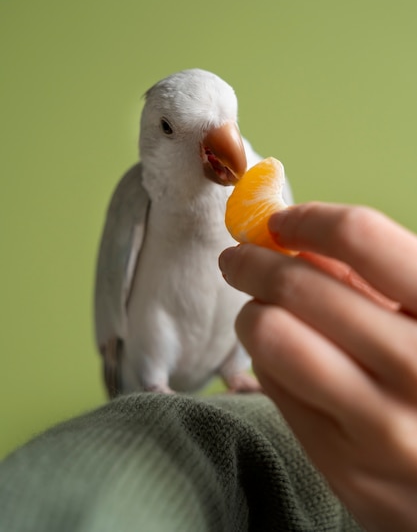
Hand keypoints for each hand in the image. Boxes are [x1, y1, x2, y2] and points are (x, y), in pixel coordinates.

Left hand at [219, 202, 416, 531]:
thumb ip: (371, 272)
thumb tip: (290, 235)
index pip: (359, 237)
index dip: (307, 220)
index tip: (279, 222)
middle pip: (298, 287)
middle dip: (252, 261)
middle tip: (237, 258)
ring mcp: (382, 427)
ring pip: (270, 336)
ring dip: (253, 311)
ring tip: (259, 308)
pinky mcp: (345, 468)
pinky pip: (274, 385)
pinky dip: (269, 359)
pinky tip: (287, 357)